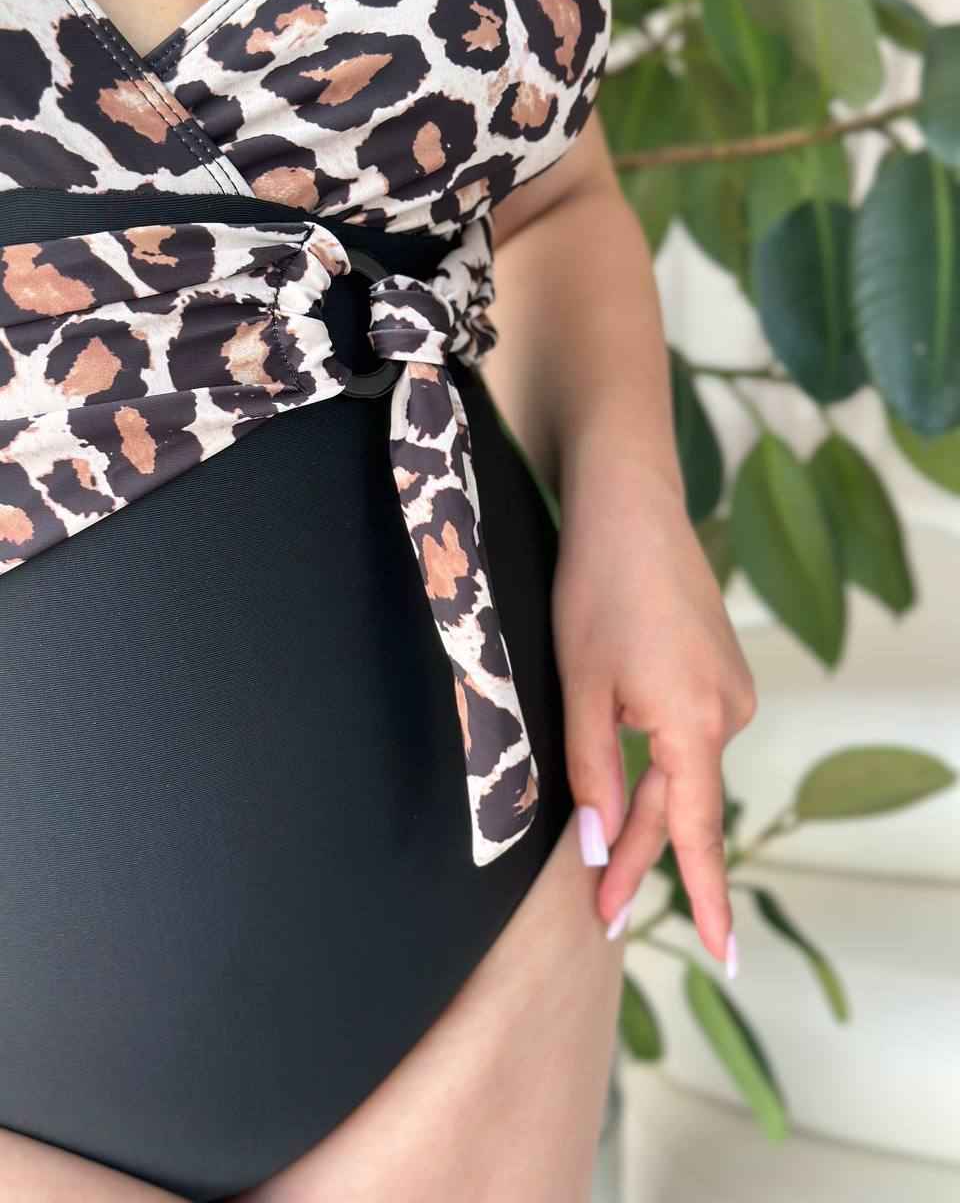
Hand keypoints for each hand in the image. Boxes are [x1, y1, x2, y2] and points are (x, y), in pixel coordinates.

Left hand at [550, 445, 756, 966]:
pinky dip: (654, 765)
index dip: (705, 895)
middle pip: (681, 805)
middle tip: (602, 914)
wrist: (628, 508)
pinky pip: (684, 736)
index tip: (723, 956)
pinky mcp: (715, 671)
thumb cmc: (595, 591)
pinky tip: (623, 780)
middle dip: (639, 858)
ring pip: (680, 771)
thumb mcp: (580, 688)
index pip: (699, 829)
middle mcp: (728, 711)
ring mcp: (728, 689)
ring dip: (642, 811)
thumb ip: (593, 772)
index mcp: (696, 721)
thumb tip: (597, 845)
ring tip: (600, 863)